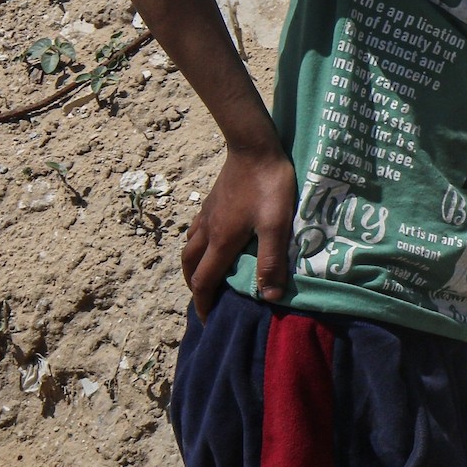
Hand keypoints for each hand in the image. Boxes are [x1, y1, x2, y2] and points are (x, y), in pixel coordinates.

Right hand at [183, 144, 297, 313]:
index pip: (204, 280)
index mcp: (221, 241)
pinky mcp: (211, 201)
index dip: (203, 303)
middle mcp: (208, 230)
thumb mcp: (276, 225)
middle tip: (205, 300)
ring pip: (189, 247)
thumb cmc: (269, 186)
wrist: (254, 146)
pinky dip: (197, 245)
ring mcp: (207, 214)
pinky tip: (210, 241)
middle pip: (190, 266)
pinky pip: (195, 230)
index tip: (206, 320)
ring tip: (204, 275)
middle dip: (194, 287)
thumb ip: (272, 260)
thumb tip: (269, 297)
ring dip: (193, 267)